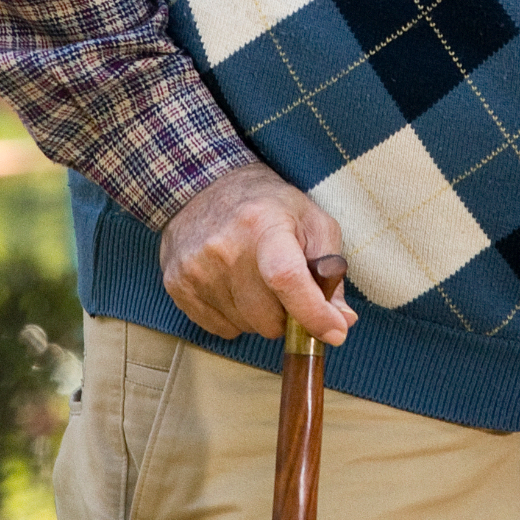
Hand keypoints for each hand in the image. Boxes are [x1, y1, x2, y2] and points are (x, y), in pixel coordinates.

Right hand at [157, 165, 355, 345]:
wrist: (203, 186)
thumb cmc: (268, 206)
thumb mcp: (312, 222)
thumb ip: (332, 271)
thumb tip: (343, 321)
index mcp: (263, 225)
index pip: (288, 279)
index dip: (313, 314)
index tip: (335, 333)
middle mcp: (224, 248)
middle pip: (269, 319)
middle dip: (286, 314)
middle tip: (284, 286)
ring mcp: (196, 269)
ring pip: (246, 327)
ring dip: (259, 314)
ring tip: (254, 278)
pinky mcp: (177, 285)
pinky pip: (221, 329)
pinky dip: (235, 317)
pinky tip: (232, 285)